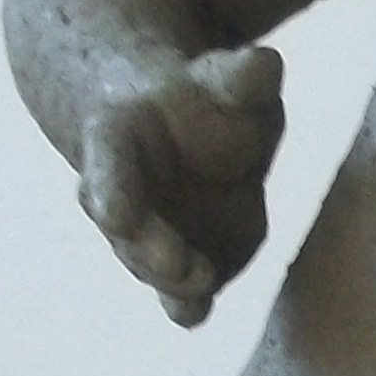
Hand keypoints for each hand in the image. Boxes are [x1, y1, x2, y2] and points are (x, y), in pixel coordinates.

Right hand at [76, 45, 285, 326]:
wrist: (177, 130)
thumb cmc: (201, 99)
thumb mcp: (223, 78)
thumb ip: (240, 79)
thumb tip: (265, 64)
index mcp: (117, 137)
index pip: (109, 165)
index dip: (113, 192)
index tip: (114, 217)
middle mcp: (120, 196)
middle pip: (129, 232)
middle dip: (152, 253)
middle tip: (182, 268)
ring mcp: (149, 238)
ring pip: (154, 268)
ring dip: (173, 283)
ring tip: (198, 285)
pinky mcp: (182, 271)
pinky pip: (181, 295)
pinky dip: (188, 304)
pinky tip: (195, 311)